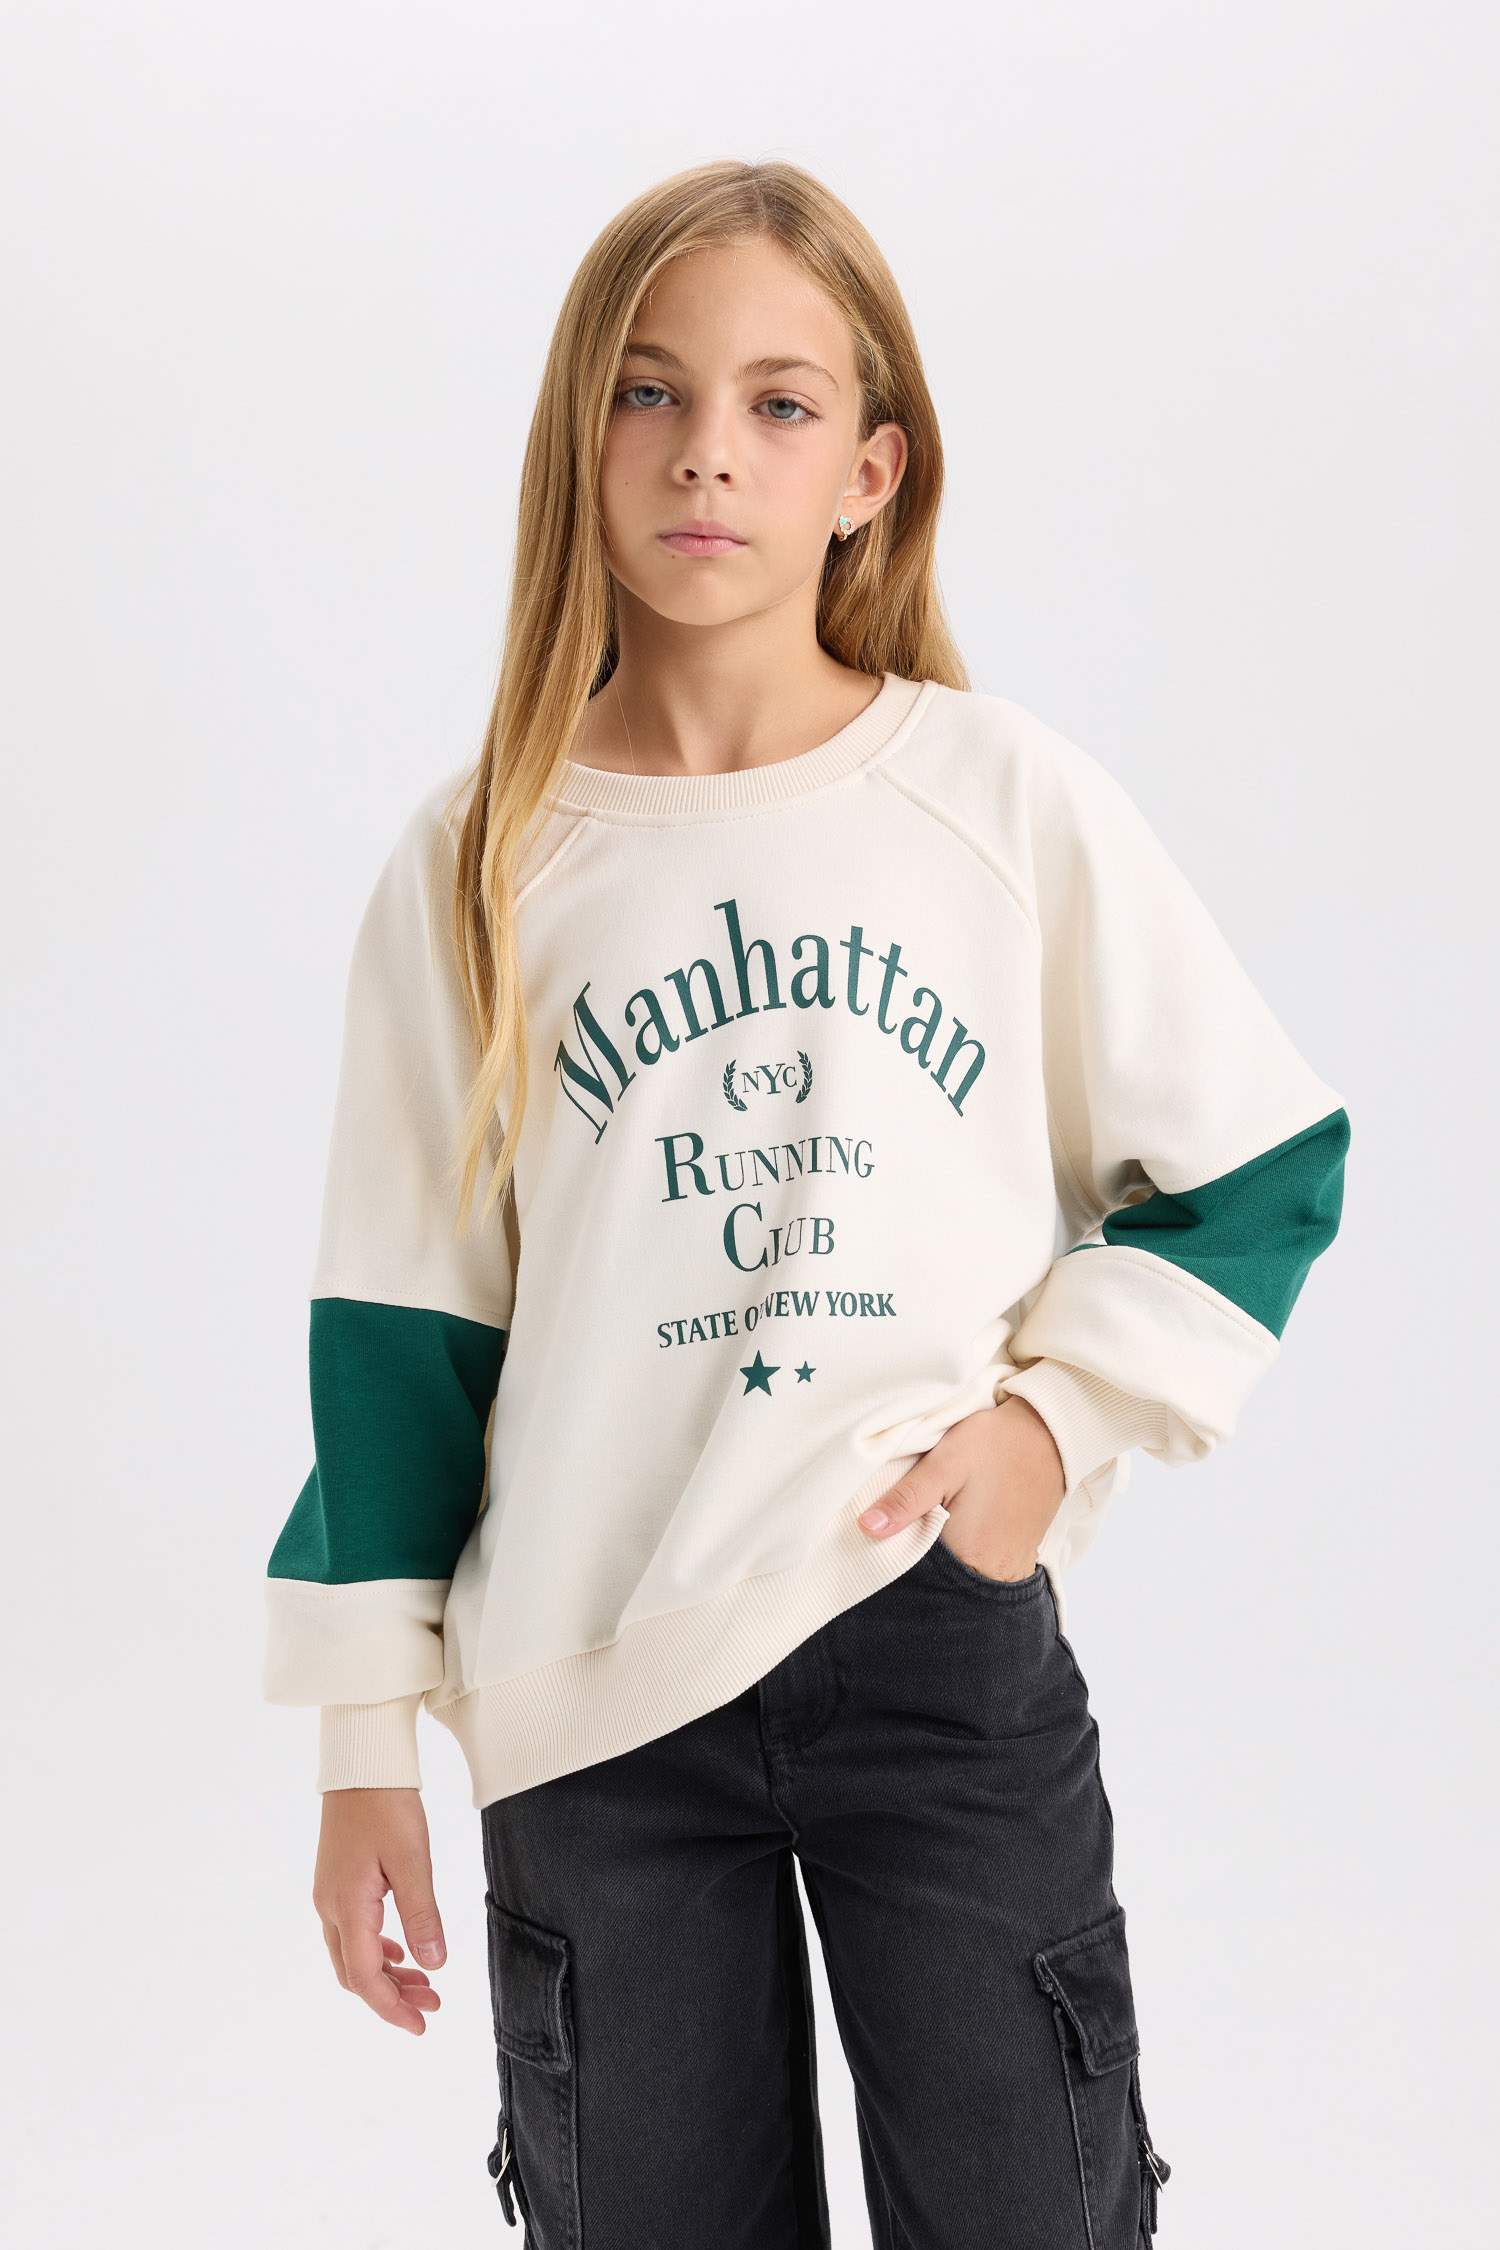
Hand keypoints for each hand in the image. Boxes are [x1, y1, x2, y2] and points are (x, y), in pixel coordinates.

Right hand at [313, 1786, 447, 2034]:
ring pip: (353, 1954)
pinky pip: (352, 1932)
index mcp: (346, 1906)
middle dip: (392, 1996)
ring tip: (425, 1983)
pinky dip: (378, 1950)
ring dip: (386, 1974)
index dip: (392, 2007)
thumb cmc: (387, 1804)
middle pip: (355, 1973)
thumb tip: (434, 1966)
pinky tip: (402, 1951)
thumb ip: (422, 1915)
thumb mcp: (413, 1859)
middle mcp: (329, 1906)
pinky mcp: (336, 1881)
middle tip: (433, 2004)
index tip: (422, 2024)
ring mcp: (329, 1894)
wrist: (360, 1762)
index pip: (365, 1977)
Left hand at [858, 1396, 1066, 1580]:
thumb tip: (865, 1528)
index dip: (891, 1556)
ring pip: (955, 1569)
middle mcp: (991, 1571)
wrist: (1053, 1432)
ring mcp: (1008, 1565)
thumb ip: (906, 1498)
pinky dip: (960, 1545)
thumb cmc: (998, 1445)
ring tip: (929, 1517)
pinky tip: (953, 1518)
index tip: (874, 1536)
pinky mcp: (1016, 1552)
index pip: (914, 1574)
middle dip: (913, 1555)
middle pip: (936, 1577)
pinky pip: (976, 1560)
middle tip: (898, 1523)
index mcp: (966, 1555)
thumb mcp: (945, 1463)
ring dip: (937, 1550)